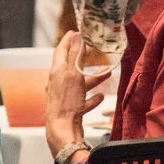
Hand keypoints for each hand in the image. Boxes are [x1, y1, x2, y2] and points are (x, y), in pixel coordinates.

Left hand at [45, 32, 112, 159]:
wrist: (63, 131)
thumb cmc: (67, 102)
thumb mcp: (73, 74)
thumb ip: (76, 55)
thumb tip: (78, 37)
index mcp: (57, 72)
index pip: (61, 50)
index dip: (68, 40)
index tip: (76, 32)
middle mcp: (58, 83)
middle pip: (70, 66)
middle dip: (82, 58)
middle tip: (92, 49)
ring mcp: (64, 97)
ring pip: (79, 83)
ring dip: (92, 78)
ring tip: (106, 74)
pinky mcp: (71, 110)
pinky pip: (82, 101)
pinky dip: (91, 97)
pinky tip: (100, 97)